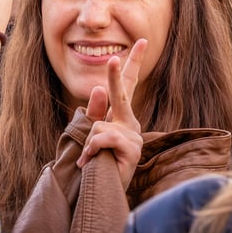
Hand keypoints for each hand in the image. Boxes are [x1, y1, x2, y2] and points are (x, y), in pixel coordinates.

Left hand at [76, 40, 146, 189]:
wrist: (103, 191)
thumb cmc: (98, 163)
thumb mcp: (91, 136)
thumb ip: (95, 113)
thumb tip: (97, 89)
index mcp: (122, 117)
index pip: (128, 85)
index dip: (132, 63)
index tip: (141, 41)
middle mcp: (130, 124)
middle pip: (121, 93)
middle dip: (114, 75)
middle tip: (111, 57)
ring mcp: (133, 137)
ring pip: (100, 125)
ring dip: (89, 143)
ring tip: (91, 159)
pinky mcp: (132, 150)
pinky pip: (103, 138)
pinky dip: (92, 149)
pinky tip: (93, 162)